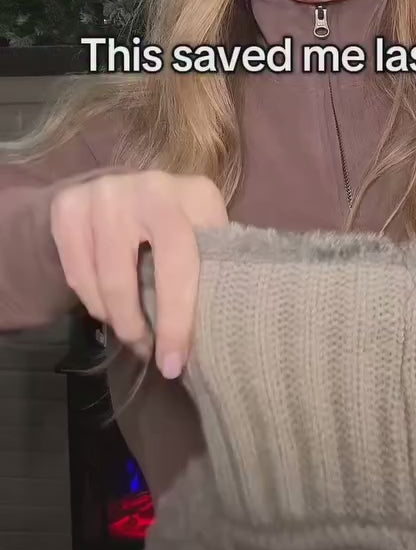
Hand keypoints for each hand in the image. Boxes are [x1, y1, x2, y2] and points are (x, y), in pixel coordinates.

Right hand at [49, 171, 227, 377]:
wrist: (122, 192)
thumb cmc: (174, 227)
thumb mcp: (201, 238)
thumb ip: (209, 272)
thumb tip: (212, 336)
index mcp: (196, 195)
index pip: (186, 263)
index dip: (178, 318)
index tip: (174, 362)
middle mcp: (151, 187)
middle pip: (141, 270)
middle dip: (139, 324)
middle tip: (146, 355)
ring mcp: (106, 193)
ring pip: (106, 278)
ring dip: (117, 318)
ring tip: (131, 332)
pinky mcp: (69, 205)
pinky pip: (77, 273)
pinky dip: (92, 301)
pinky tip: (108, 307)